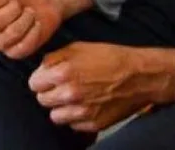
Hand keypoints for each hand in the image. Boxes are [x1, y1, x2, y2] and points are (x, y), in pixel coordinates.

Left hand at [30, 43, 174, 131]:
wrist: (140, 76)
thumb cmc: (110, 58)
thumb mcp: (77, 48)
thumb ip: (53, 59)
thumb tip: (41, 69)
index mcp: (63, 73)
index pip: (34, 84)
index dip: (40, 80)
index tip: (46, 79)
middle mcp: (70, 94)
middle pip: (42, 100)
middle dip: (49, 93)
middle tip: (60, 87)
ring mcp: (83, 111)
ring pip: (55, 116)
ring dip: (61, 108)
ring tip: (72, 99)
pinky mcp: (95, 123)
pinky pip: (74, 125)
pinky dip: (76, 118)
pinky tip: (85, 106)